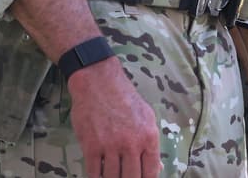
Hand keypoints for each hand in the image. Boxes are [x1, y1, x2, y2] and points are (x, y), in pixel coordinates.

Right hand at [67, 58, 160, 177]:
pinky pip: (94, 171)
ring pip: (112, 177)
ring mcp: (110, 145)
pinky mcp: (91, 145)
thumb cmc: (123, 96)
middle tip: (124, 175)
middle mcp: (131, 144)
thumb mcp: (146, 116)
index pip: (151, 172)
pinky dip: (95, 177)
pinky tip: (97, 175)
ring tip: (111, 175)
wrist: (97, 81)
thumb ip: (151, 143)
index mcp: (148, 137)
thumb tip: (157, 167)